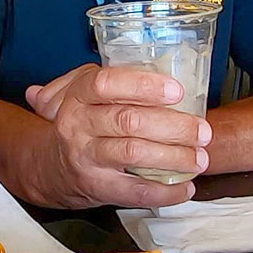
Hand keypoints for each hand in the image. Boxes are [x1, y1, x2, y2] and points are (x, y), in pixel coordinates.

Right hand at [22, 64, 211, 208]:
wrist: (50, 166)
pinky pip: (135, 190)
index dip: (144, 86)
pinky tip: (185, 186)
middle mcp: (78, 124)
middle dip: (173, 126)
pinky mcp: (96, 186)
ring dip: (174, 157)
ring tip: (199, 157)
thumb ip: (116, 78)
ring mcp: (86, 156)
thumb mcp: (86, 92)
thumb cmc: (82, 122)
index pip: (106, 84)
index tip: (178, 91)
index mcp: (78, 95)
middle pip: (129, 121)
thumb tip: (163, 61)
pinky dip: (165, 191)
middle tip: (202, 130)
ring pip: (134, 154)